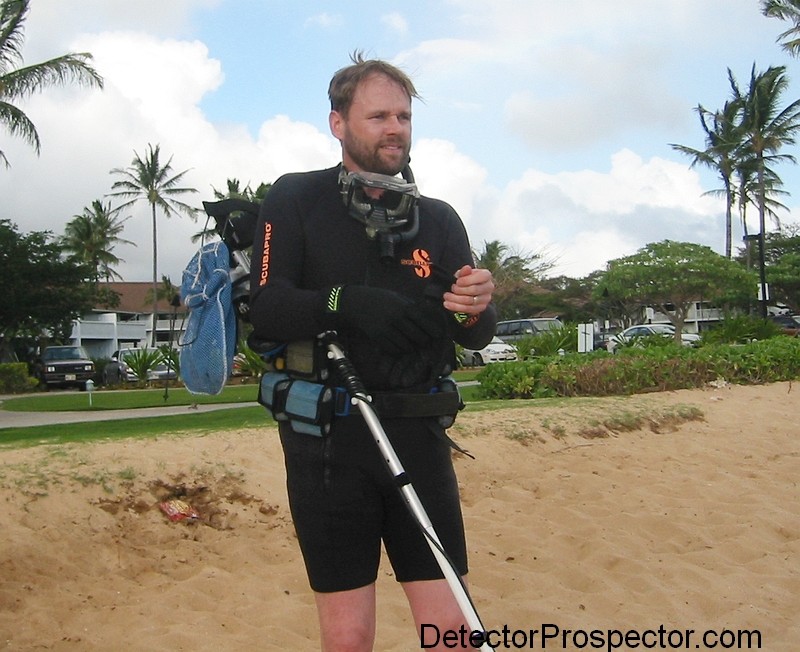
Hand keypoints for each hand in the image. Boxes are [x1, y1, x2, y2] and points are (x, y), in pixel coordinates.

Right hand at [324, 286, 444, 353]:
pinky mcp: (378, 337)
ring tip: (412, 344)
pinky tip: (399, 345)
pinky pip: (393, 349)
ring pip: (406, 345)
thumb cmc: (379, 298)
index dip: (433, 330)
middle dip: (423, 341)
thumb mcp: (397, 297)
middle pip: (418, 336)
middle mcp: (397, 318)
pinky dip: (398, 349)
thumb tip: (428, 316)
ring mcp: (387, 329)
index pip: (424, 322)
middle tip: (425, 341)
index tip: (438, 335)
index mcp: (404, 306)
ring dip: (411, 347)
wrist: (356, 303)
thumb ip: (411, 306)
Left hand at [442, 265, 494, 314]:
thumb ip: (464, 271)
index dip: (467, 280)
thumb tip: (467, 268)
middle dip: (460, 290)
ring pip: (470, 301)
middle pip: (474, 290)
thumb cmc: (466, 279)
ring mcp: (486, 298)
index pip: (480, 277)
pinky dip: (456, 307)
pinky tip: (447, 304)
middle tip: (451, 288)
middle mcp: (489, 287)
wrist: (470, 290)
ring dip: (455, 299)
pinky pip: (468, 309)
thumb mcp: (464, 274)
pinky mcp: (481, 308)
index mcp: (486, 275)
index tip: (457, 282)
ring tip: (446, 296)